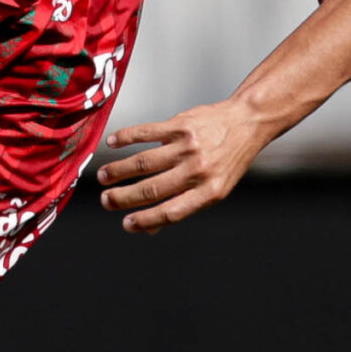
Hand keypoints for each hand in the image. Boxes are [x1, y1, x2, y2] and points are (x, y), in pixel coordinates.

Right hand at [96, 98, 270, 231]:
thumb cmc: (228, 160)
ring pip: (144, 162)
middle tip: (106, 201)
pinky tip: (111, 144)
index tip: (126, 224)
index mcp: (209, 192)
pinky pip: (146, 132)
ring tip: (103, 177)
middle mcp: (198, 170)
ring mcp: (188, 147)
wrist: (247, 122)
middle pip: (152, 189)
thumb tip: (150, 229)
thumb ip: (184, 205)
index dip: (146, 221)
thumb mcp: (215, 189)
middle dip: (124, 198)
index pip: (171, 212)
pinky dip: (125, 138)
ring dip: (118, 170)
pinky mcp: (180, 124)